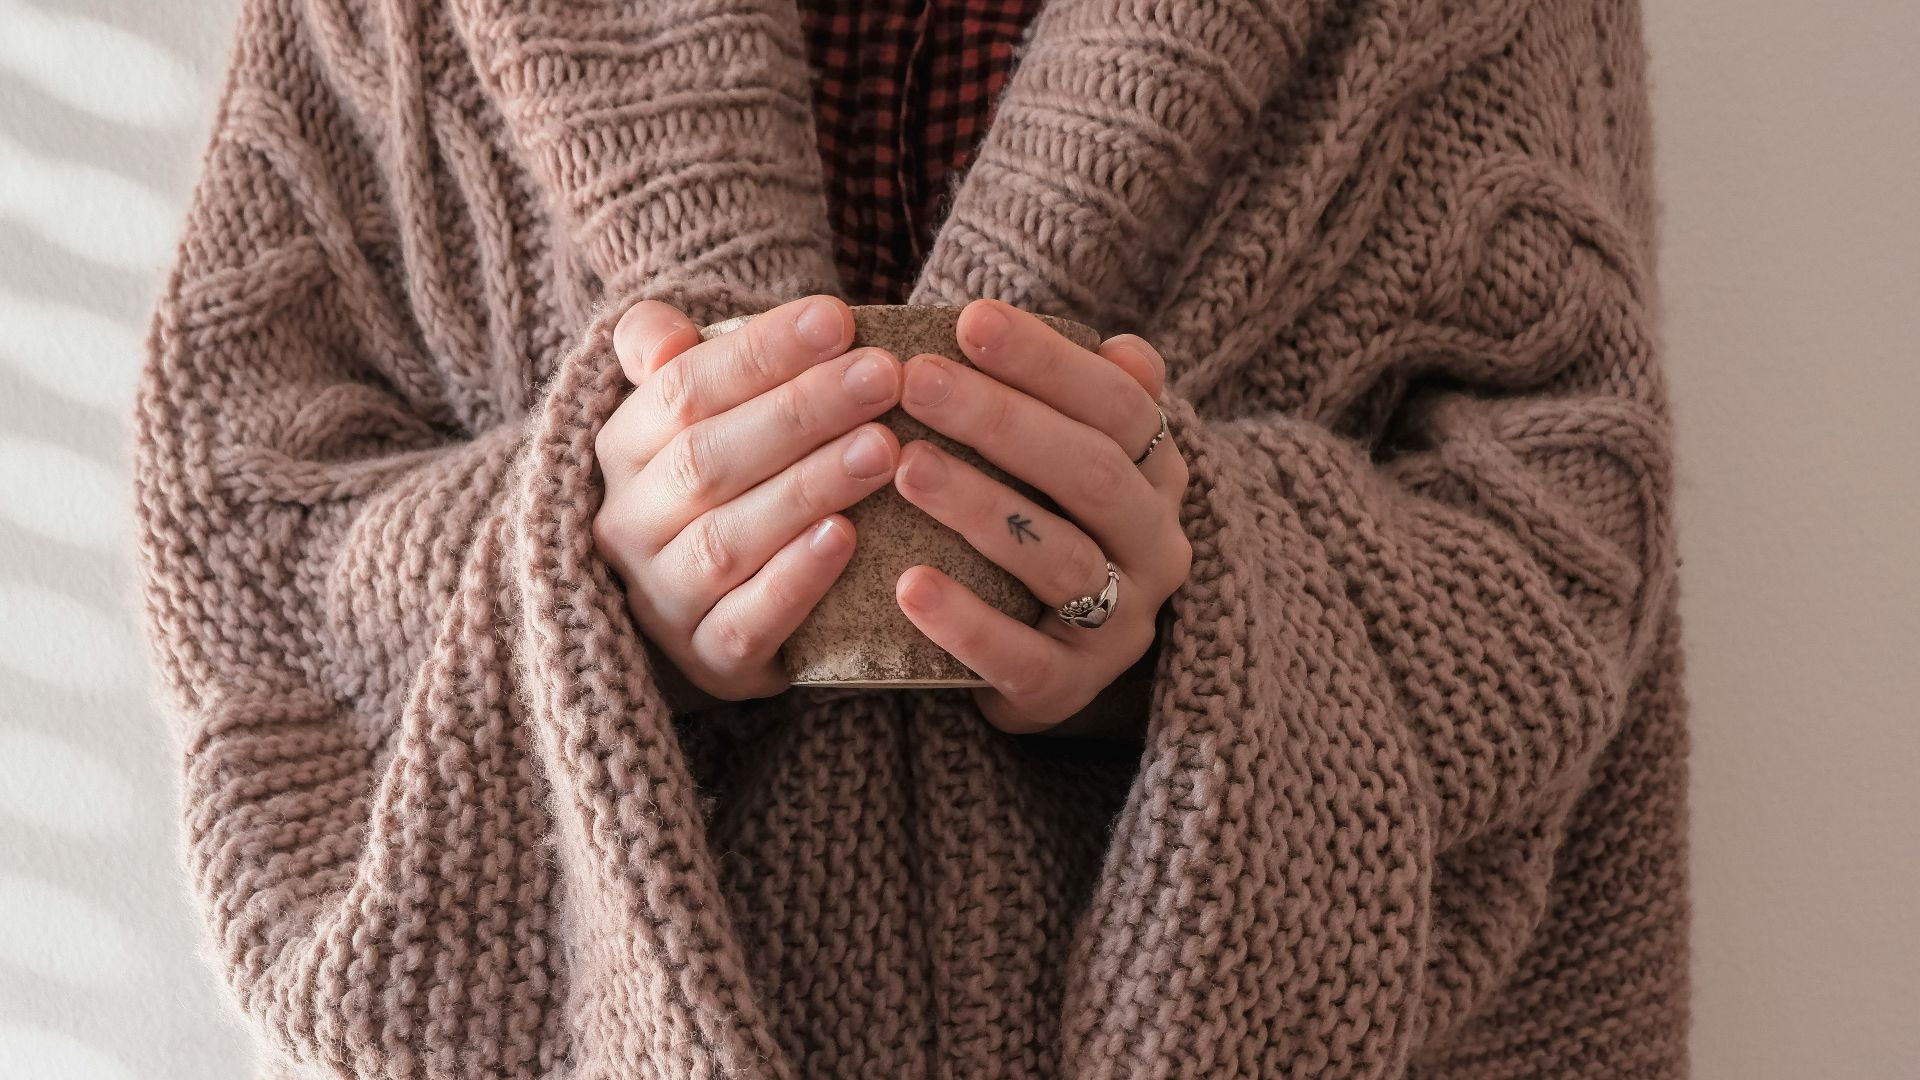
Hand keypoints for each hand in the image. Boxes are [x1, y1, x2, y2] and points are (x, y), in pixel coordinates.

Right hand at [592, 294, 903, 709]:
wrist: (707, 609)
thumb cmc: (719, 482)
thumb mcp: (688, 413)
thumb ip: (670, 356)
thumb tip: (663, 334)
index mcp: (621, 449)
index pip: (681, 390)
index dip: (760, 353)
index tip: (837, 319)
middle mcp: (629, 525)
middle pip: (708, 459)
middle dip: (801, 411)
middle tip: (883, 376)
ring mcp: (663, 598)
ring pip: (728, 539)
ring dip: (808, 488)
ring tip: (884, 448)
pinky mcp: (710, 659)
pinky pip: (747, 621)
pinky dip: (796, 579)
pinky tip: (849, 537)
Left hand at [891, 299, 1192, 734]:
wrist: (1042, 661)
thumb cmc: (1043, 527)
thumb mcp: (1068, 462)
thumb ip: (1082, 401)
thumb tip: (1123, 347)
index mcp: (1158, 477)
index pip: (1121, 405)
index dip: (1049, 361)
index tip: (969, 321)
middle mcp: (1155, 547)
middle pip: (1092, 474)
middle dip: (1003, 420)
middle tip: (917, 380)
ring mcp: (1119, 623)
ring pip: (1061, 559)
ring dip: (981, 507)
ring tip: (905, 467)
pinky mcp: (1069, 688)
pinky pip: (1021, 657)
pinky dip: (964, 623)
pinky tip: (907, 586)